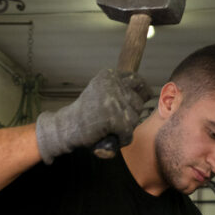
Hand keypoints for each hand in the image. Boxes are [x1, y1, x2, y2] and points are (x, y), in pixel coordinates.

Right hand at [35, 68, 149, 163]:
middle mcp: (112, 85)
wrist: (66, 127)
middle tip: (116, 121)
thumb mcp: (101, 92)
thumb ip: (120, 89)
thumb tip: (148, 93)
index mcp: (109, 76)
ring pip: (134, 118)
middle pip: (138, 103)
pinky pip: (128, 132)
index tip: (140, 100)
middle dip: (131, 115)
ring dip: (126, 128)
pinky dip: (122, 139)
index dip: (142, 92)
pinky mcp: (113, 118)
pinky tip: (112, 138)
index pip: (136, 81)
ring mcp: (112, 101)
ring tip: (111, 129)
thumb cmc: (85, 113)